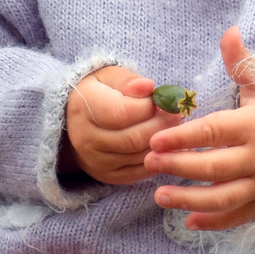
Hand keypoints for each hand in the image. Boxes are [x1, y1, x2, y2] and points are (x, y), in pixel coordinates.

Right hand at [63, 64, 182, 186]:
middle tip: (177, 115)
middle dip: (162, 126)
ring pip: (140, 157)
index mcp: (83, 109)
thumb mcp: (110, 77)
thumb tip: (147, 87)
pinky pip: (140, 172)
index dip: (150, 107)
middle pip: (134, 139)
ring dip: (163, 143)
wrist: (78, 121)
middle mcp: (85, 139)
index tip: (164, 100)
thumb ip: (129, 80)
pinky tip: (166, 145)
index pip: (123, 113)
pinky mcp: (107, 176)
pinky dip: (158, 158)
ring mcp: (95, 162)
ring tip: (172, 127)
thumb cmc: (100, 93)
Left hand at [144, 27, 254, 230]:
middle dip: (178, 166)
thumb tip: (230, 32)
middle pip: (212, 167)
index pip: (212, 132)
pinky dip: (214, 222)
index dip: (183, 137)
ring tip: (159, 197)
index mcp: (254, 126)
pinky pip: (238, 216)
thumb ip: (243, 62)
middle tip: (150, 163)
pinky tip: (189, 223)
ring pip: (222, 197)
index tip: (156, 139)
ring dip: (189, 200)